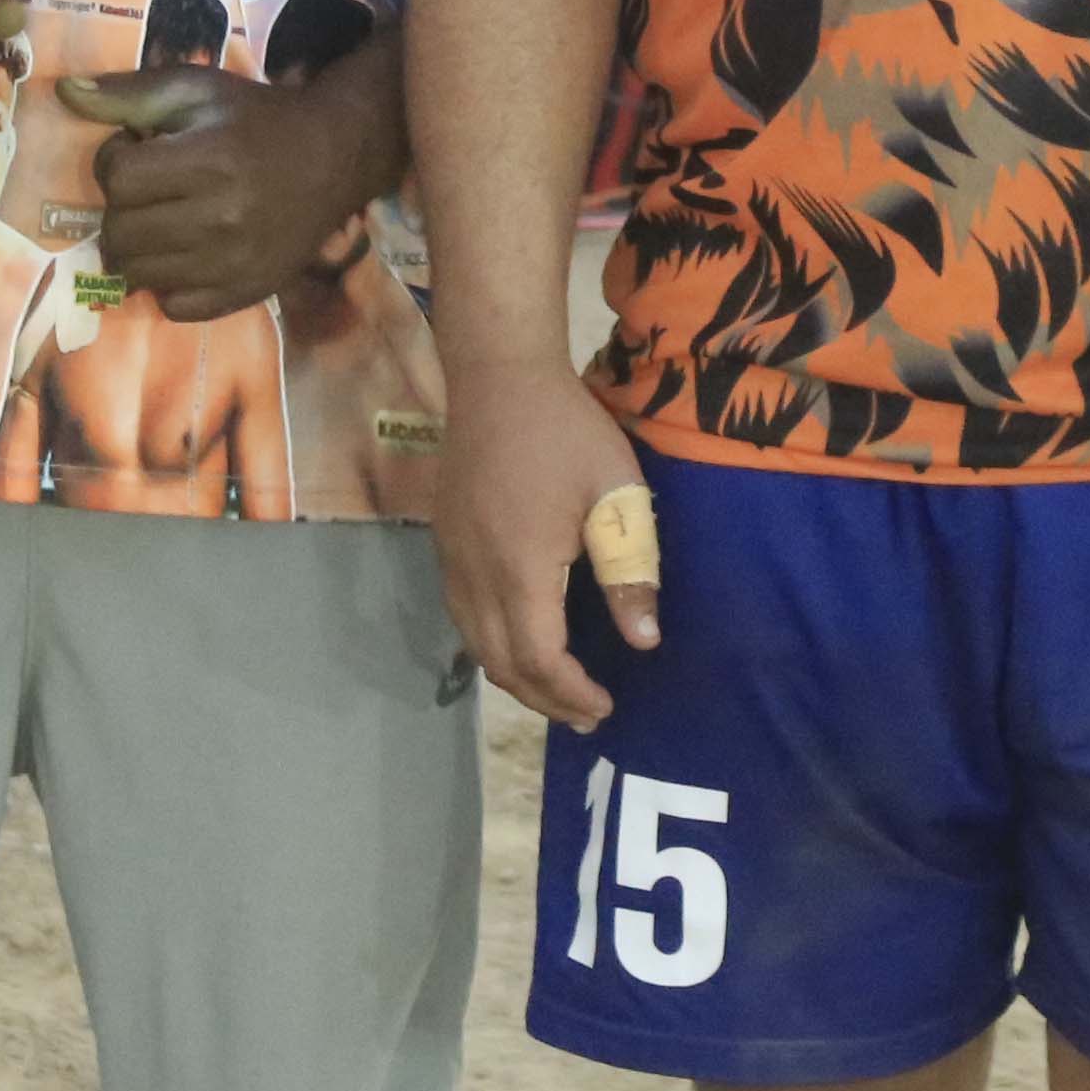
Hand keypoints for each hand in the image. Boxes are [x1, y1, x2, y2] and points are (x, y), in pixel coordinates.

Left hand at [66, 61, 397, 321]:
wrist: (333, 158)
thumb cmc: (254, 119)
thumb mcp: (195, 90)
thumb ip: (127, 93)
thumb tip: (64, 93)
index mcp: (210, 160)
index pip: (119, 180)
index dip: (114, 161)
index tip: (137, 150)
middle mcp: (222, 218)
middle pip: (120, 233)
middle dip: (120, 208)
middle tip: (147, 191)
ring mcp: (234, 263)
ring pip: (138, 276)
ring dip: (138, 248)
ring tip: (161, 221)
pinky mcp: (245, 293)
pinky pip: (173, 307)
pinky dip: (167, 284)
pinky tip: (184, 253)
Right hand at [436, 359, 652, 728]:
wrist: (498, 377)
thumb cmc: (566, 431)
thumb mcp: (616, 494)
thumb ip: (630, 570)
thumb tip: (644, 641)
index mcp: (521, 569)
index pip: (540, 660)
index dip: (571, 693)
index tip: (607, 705)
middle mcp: (476, 576)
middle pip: (502, 664)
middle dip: (544, 699)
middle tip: (587, 713)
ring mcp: (453, 560)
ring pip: (476, 645)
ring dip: (516, 676)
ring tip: (558, 689)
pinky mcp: (445, 544)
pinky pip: (463, 617)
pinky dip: (493, 645)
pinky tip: (522, 640)